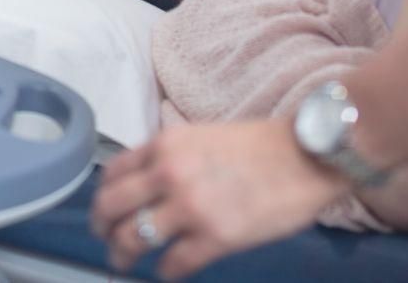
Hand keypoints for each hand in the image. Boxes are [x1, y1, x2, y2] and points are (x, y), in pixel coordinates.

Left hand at [90, 120, 345, 278]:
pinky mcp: (215, 237)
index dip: (104, 197)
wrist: (305, 156)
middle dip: (102, 229)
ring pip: (134, 239)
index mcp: (166, 145)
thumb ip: (171, 158)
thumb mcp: (202, 137)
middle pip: (112, 208)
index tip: (105, 211)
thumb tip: (148, 185)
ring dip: (124, 255)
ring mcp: (190, 207)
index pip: (114, 173)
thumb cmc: (259, 145)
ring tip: (125, 262)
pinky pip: (174, 263)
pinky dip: (166, 272)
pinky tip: (168, 272)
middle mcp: (169, 173)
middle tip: (107, 242)